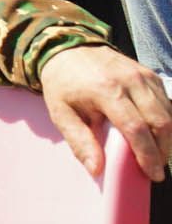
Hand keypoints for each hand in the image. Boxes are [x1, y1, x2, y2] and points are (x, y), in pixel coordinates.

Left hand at [39, 45, 171, 181]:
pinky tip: (156, 136)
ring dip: (167, 138)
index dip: (147, 154)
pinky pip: (166, 102)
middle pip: (160, 122)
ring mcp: (143, 75)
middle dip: (163, 150)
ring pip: (169, 113)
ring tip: (156, 156)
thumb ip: (79, 141)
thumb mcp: (61, 113)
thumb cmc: (63, 84)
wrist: (67, 49)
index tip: (152, 174)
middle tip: (156, 170)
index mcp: (106, 91)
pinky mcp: (150, 74)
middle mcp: (130, 81)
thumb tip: (96, 170)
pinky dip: (166, 121)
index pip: (136, 128)